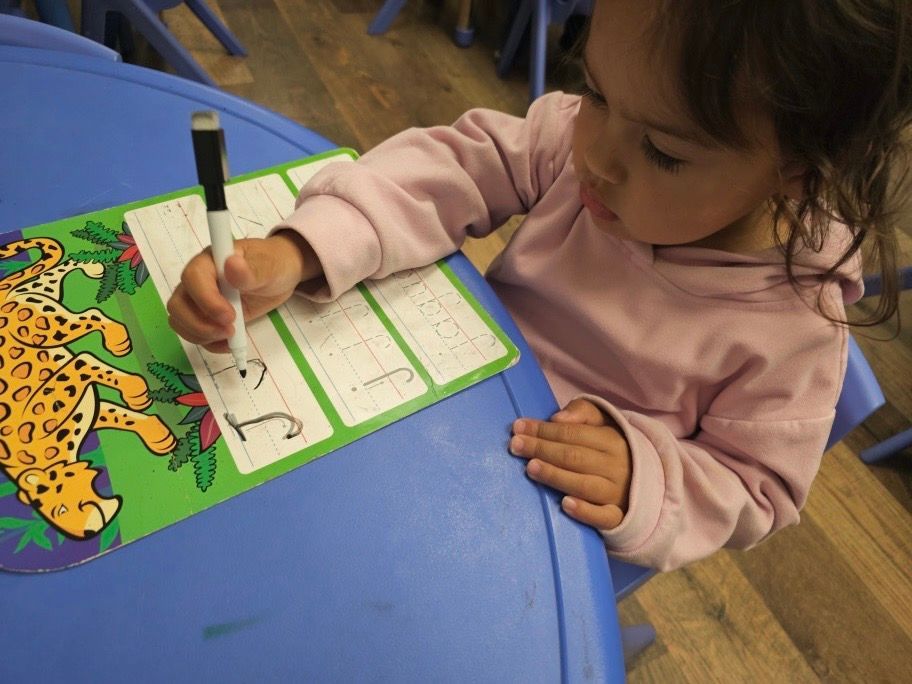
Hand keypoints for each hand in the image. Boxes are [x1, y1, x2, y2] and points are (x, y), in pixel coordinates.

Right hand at [167, 231, 319, 352]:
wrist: (280, 275)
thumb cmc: (273, 265)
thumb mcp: (269, 267)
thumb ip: (252, 270)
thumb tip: (232, 265)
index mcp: (211, 260)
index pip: (193, 278)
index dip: (206, 300)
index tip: (230, 316)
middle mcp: (198, 279)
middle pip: (178, 304)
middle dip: (200, 324)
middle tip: (230, 330)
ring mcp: (199, 299)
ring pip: (180, 321)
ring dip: (201, 335)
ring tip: (230, 336)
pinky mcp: (206, 316)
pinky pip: (193, 333)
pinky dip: (208, 343)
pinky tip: (229, 343)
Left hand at [510, 398, 630, 529]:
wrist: (648, 482)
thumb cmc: (612, 450)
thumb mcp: (604, 423)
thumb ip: (583, 412)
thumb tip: (558, 418)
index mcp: (612, 440)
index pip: (572, 434)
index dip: (544, 430)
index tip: (518, 427)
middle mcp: (616, 466)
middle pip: (574, 457)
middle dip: (542, 449)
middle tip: (515, 445)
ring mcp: (617, 493)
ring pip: (583, 485)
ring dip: (556, 476)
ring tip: (530, 468)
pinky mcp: (618, 517)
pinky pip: (603, 517)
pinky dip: (585, 511)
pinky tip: (565, 505)